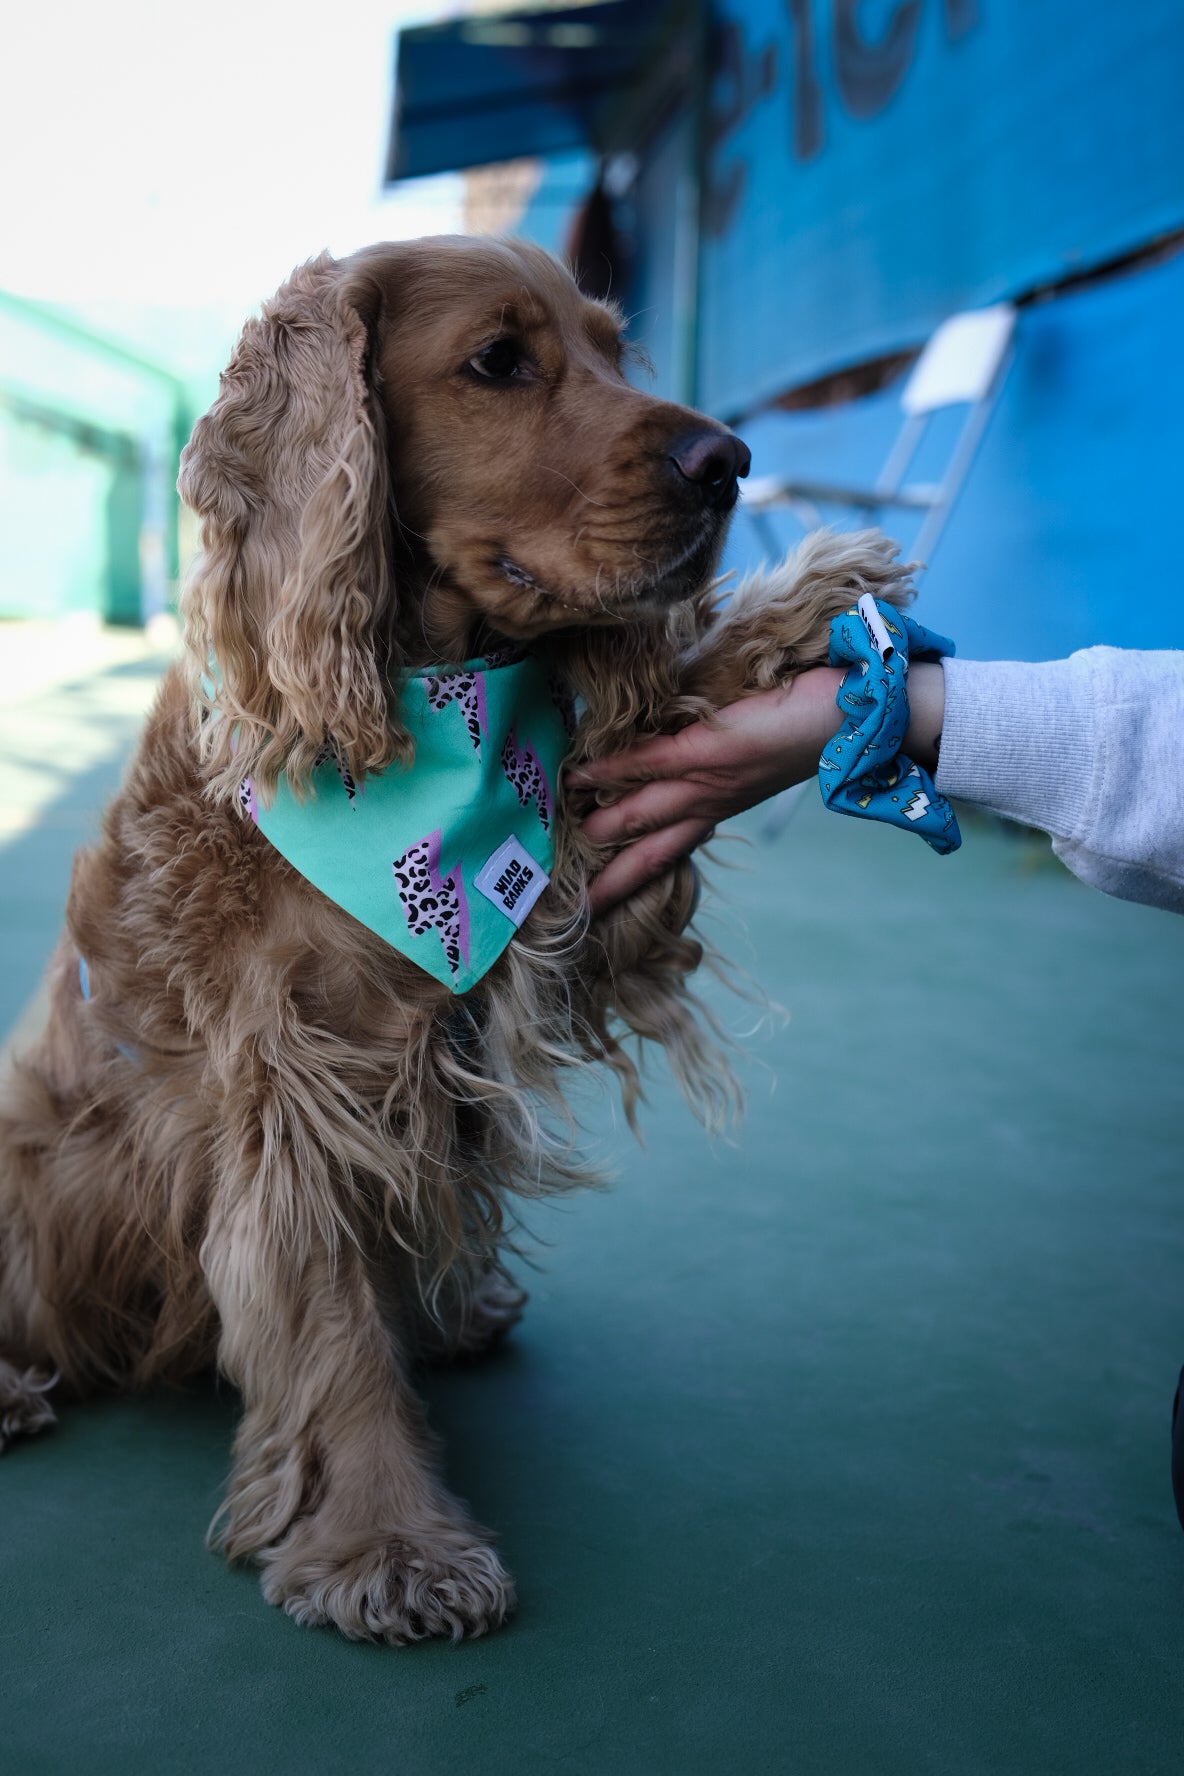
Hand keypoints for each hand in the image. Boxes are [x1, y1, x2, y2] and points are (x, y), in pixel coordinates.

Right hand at [570, 667, 845, 913]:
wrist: (859, 717)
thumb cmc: (806, 726)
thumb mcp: (754, 760)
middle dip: (608, 882)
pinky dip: (611, 771)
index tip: (596, 903)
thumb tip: (665, 749)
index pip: (666, 852)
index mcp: (720, 810)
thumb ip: (712, 762)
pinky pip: (650, 763)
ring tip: (555, 847)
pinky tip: (578, 777)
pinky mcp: (712, 751)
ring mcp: (709, 782)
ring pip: (641, 815)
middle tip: (564, 907)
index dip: (629, 878)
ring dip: (598, 832)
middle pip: (647, 854)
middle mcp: (710, 807)